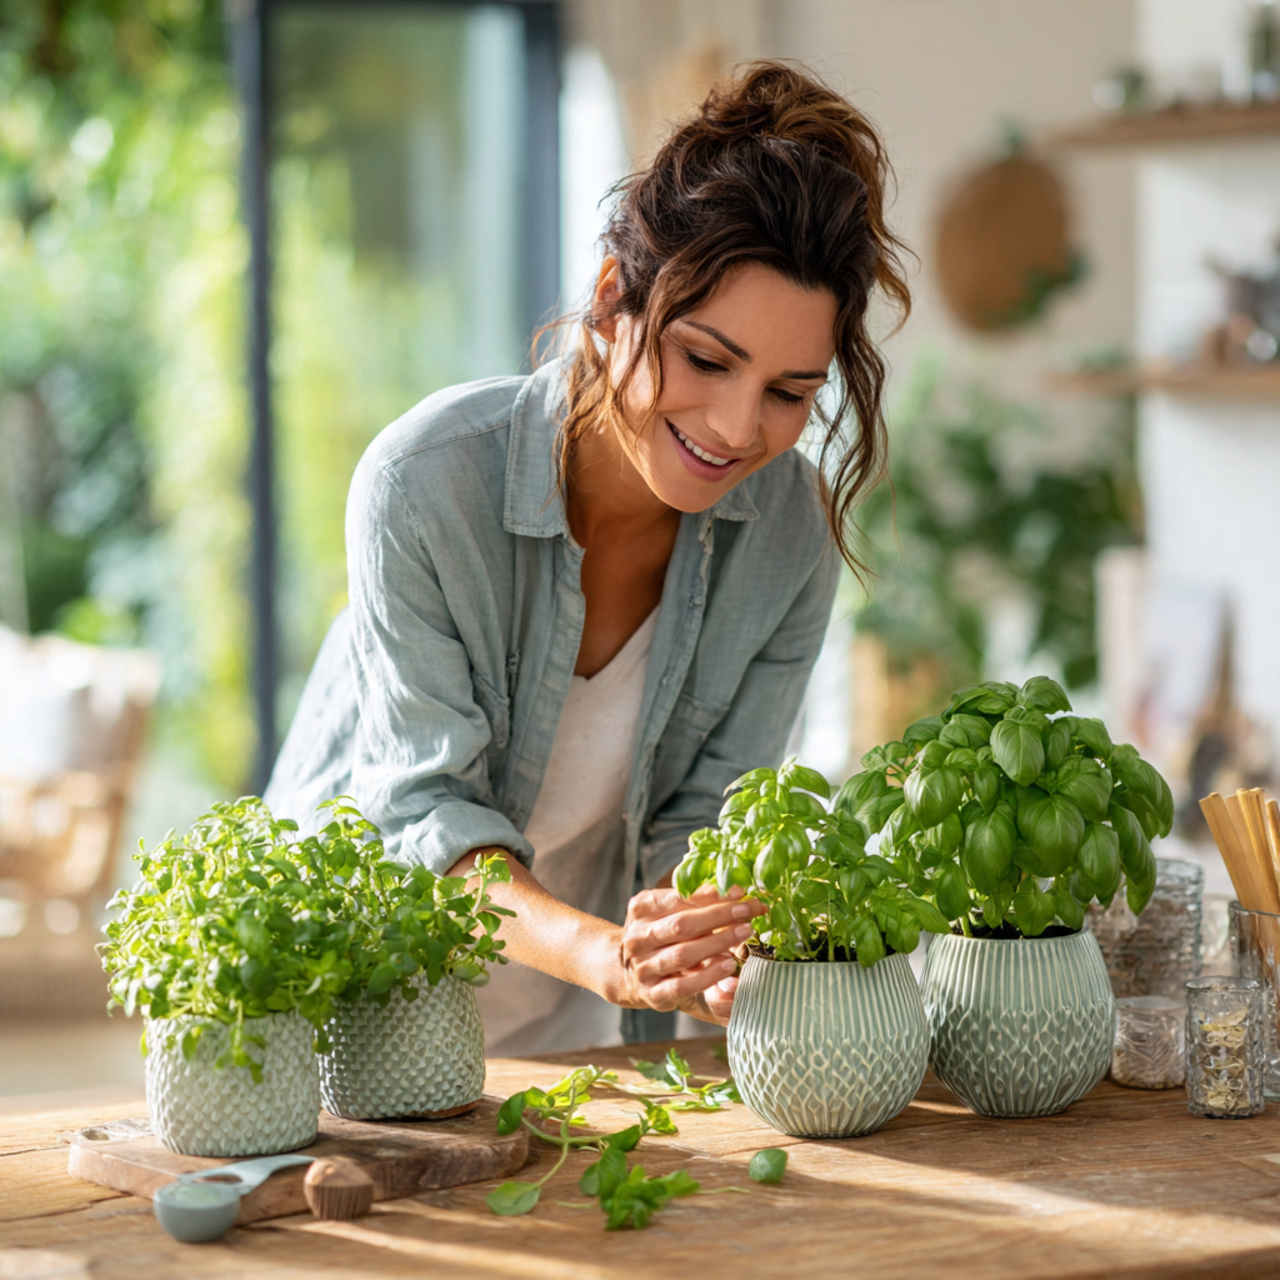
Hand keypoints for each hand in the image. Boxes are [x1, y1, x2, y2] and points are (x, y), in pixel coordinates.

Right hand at [617, 883, 765, 1024]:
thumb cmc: (662, 934)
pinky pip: (682, 986)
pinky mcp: (653, 994)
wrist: (632, 973)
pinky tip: (729, 965)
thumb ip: (696, 902)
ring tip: (744, 933)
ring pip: (682, 955)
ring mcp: (643, 967)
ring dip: (717, 943)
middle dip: (719, 916)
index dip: (709, 895)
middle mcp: (637, 938)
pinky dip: (708, 976)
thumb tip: (734, 891)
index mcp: (641, 909)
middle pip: (681, 925)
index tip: (739, 892)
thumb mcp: (671, 912)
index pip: (677, 898)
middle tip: (747, 911)